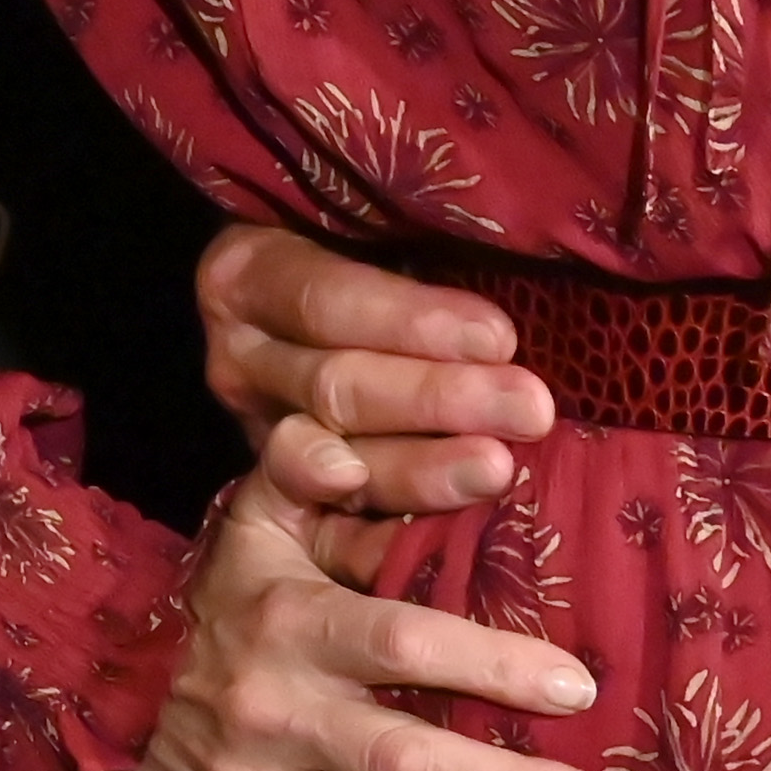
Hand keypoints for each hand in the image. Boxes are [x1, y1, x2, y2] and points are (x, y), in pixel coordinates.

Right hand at [111, 473, 608, 770]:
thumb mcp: (259, 519)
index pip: (408, 644)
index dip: (495, 665)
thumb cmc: (221, 594)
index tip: (579, 688)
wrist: (94, 685)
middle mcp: (275, 711)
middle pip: (406, 757)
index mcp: (293, 623)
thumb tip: (354, 442)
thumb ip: (315, 467)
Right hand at [198, 220, 556, 580]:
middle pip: (336, 386)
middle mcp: (240, 360)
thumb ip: (423, 241)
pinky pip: (335, 528)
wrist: (310, 309)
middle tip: (529, 409)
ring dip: (423, 472)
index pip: (327, 302)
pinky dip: (388, 539)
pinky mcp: (280, 499)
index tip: (499, 336)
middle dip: (437, 400)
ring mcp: (260, 433)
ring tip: (497, 470)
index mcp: (249, 277)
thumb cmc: (374, 246)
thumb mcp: (374, 227)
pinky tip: (441, 544)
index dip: (410, 322)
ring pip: (340, 461)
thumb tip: (509, 275)